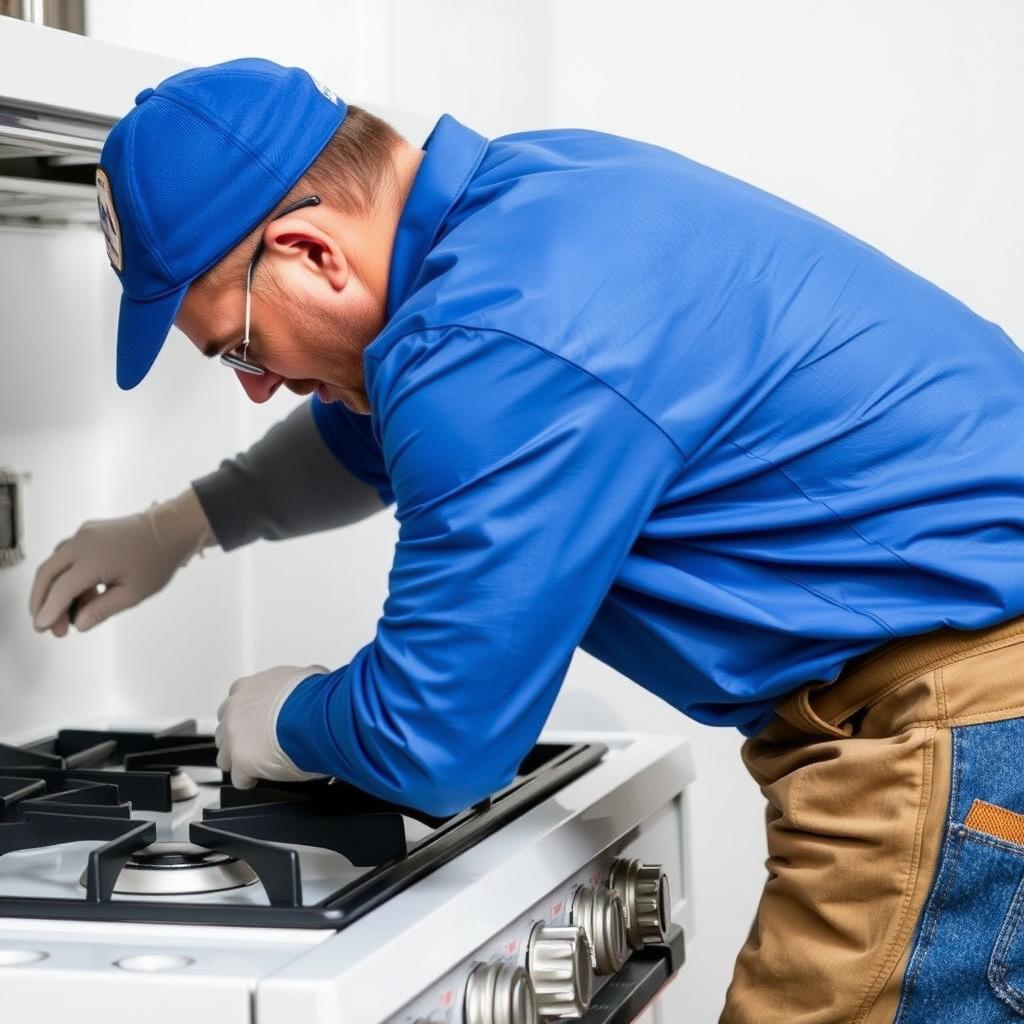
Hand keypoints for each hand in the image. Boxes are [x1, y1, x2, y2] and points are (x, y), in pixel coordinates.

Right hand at [28, 488, 213, 635]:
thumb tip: (79, 624)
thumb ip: (102, 610)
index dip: (49, 611)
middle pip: (47, 574)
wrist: (172, 529)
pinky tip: (82, 595)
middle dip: (41, 602)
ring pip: (55, 564)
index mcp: (93, 558)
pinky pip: (67, 555)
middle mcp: (83, 542)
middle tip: (48, 626)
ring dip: (55, 590)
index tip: (41, 628)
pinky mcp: (88, 531)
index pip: (61, 589)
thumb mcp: (133, 593)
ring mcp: (83, 534)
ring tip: (71, 615)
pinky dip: (67, 575)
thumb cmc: (157, 560)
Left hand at [215, 665, 328, 789]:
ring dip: (240, 762)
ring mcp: (234, 735)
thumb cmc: (317, 699)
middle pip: (225, 730)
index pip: (237, 704)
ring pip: (225, 756)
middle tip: (261, 746)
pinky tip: (266, 777)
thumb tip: (313, 682)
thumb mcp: (309, 677)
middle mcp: (236, 709)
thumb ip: (299, 683)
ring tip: (261, 765)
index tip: (261, 724)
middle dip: (241, 740)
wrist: (318, 716)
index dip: (251, 717)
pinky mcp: (241, 760)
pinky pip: (240, 779)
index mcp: (250, 687)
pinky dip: (251, 780)